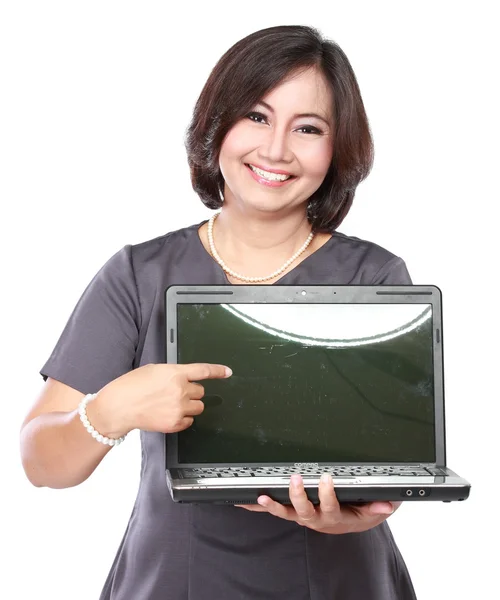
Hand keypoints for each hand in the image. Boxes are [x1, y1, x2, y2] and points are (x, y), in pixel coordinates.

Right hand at [87, 363, 231, 436]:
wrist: (119, 406)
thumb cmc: (132, 385)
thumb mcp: (154, 370)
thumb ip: (173, 373)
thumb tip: (183, 378)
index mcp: (176, 373)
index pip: (203, 371)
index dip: (218, 371)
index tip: (227, 372)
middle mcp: (180, 390)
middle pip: (201, 392)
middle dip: (192, 392)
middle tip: (177, 393)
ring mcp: (178, 408)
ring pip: (198, 407)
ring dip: (190, 405)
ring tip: (172, 404)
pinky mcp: (174, 424)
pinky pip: (190, 422)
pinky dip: (183, 419)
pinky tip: (170, 414)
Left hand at [236, 474, 400, 533]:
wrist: (347, 523)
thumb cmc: (357, 512)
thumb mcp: (371, 512)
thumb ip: (377, 507)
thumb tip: (387, 503)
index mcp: (335, 516)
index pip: (331, 505)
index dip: (327, 493)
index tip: (325, 477)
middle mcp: (316, 519)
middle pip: (304, 510)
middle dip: (298, 495)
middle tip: (294, 478)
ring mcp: (301, 516)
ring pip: (286, 513)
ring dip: (273, 506)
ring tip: (261, 497)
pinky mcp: (292, 512)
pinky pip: (274, 510)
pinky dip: (258, 507)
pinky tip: (243, 501)